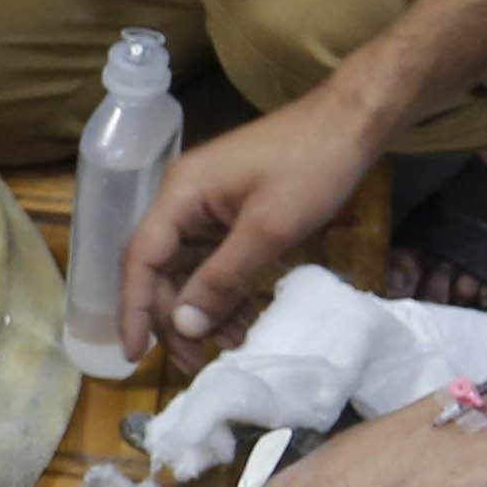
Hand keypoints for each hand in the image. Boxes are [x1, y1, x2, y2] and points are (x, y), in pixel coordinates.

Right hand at [123, 98, 386, 353]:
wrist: (351, 123)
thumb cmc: (311, 168)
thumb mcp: (268, 230)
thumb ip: (222, 279)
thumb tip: (183, 326)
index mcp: (181, 195)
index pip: (140, 260)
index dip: (134, 310)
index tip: (137, 357)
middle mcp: (184, 200)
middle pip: (161, 271)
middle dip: (176, 319)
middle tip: (197, 363)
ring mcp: (208, 206)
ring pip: (189, 271)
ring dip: (204, 309)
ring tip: (231, 344)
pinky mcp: (232, 213)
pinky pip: (215, 261)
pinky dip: (225, 292)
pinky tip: (244, 318)